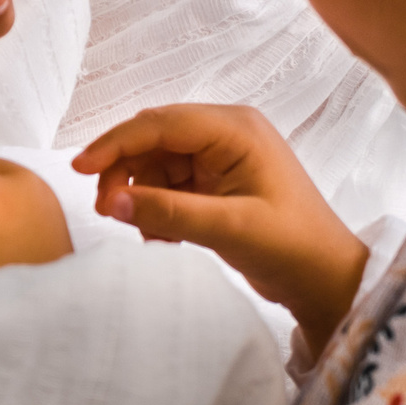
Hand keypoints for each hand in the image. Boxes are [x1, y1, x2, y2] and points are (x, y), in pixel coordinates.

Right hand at [71, 105, 366, 356]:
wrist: (326, 281)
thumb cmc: (293, 247)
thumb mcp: (228, 229)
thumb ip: (167, 212)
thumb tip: (110, 201)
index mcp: (237, 129)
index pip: (160, 123)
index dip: (116, 143)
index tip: (79, 169)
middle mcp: (228, 134)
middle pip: (153, 139)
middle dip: (124, 173)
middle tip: (107, 211)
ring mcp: (222, 158)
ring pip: (156, 164)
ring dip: (141, 196)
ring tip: (147, 234)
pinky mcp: (217, 183)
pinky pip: (168, 185)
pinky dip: (156, 209)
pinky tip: (162, 238)